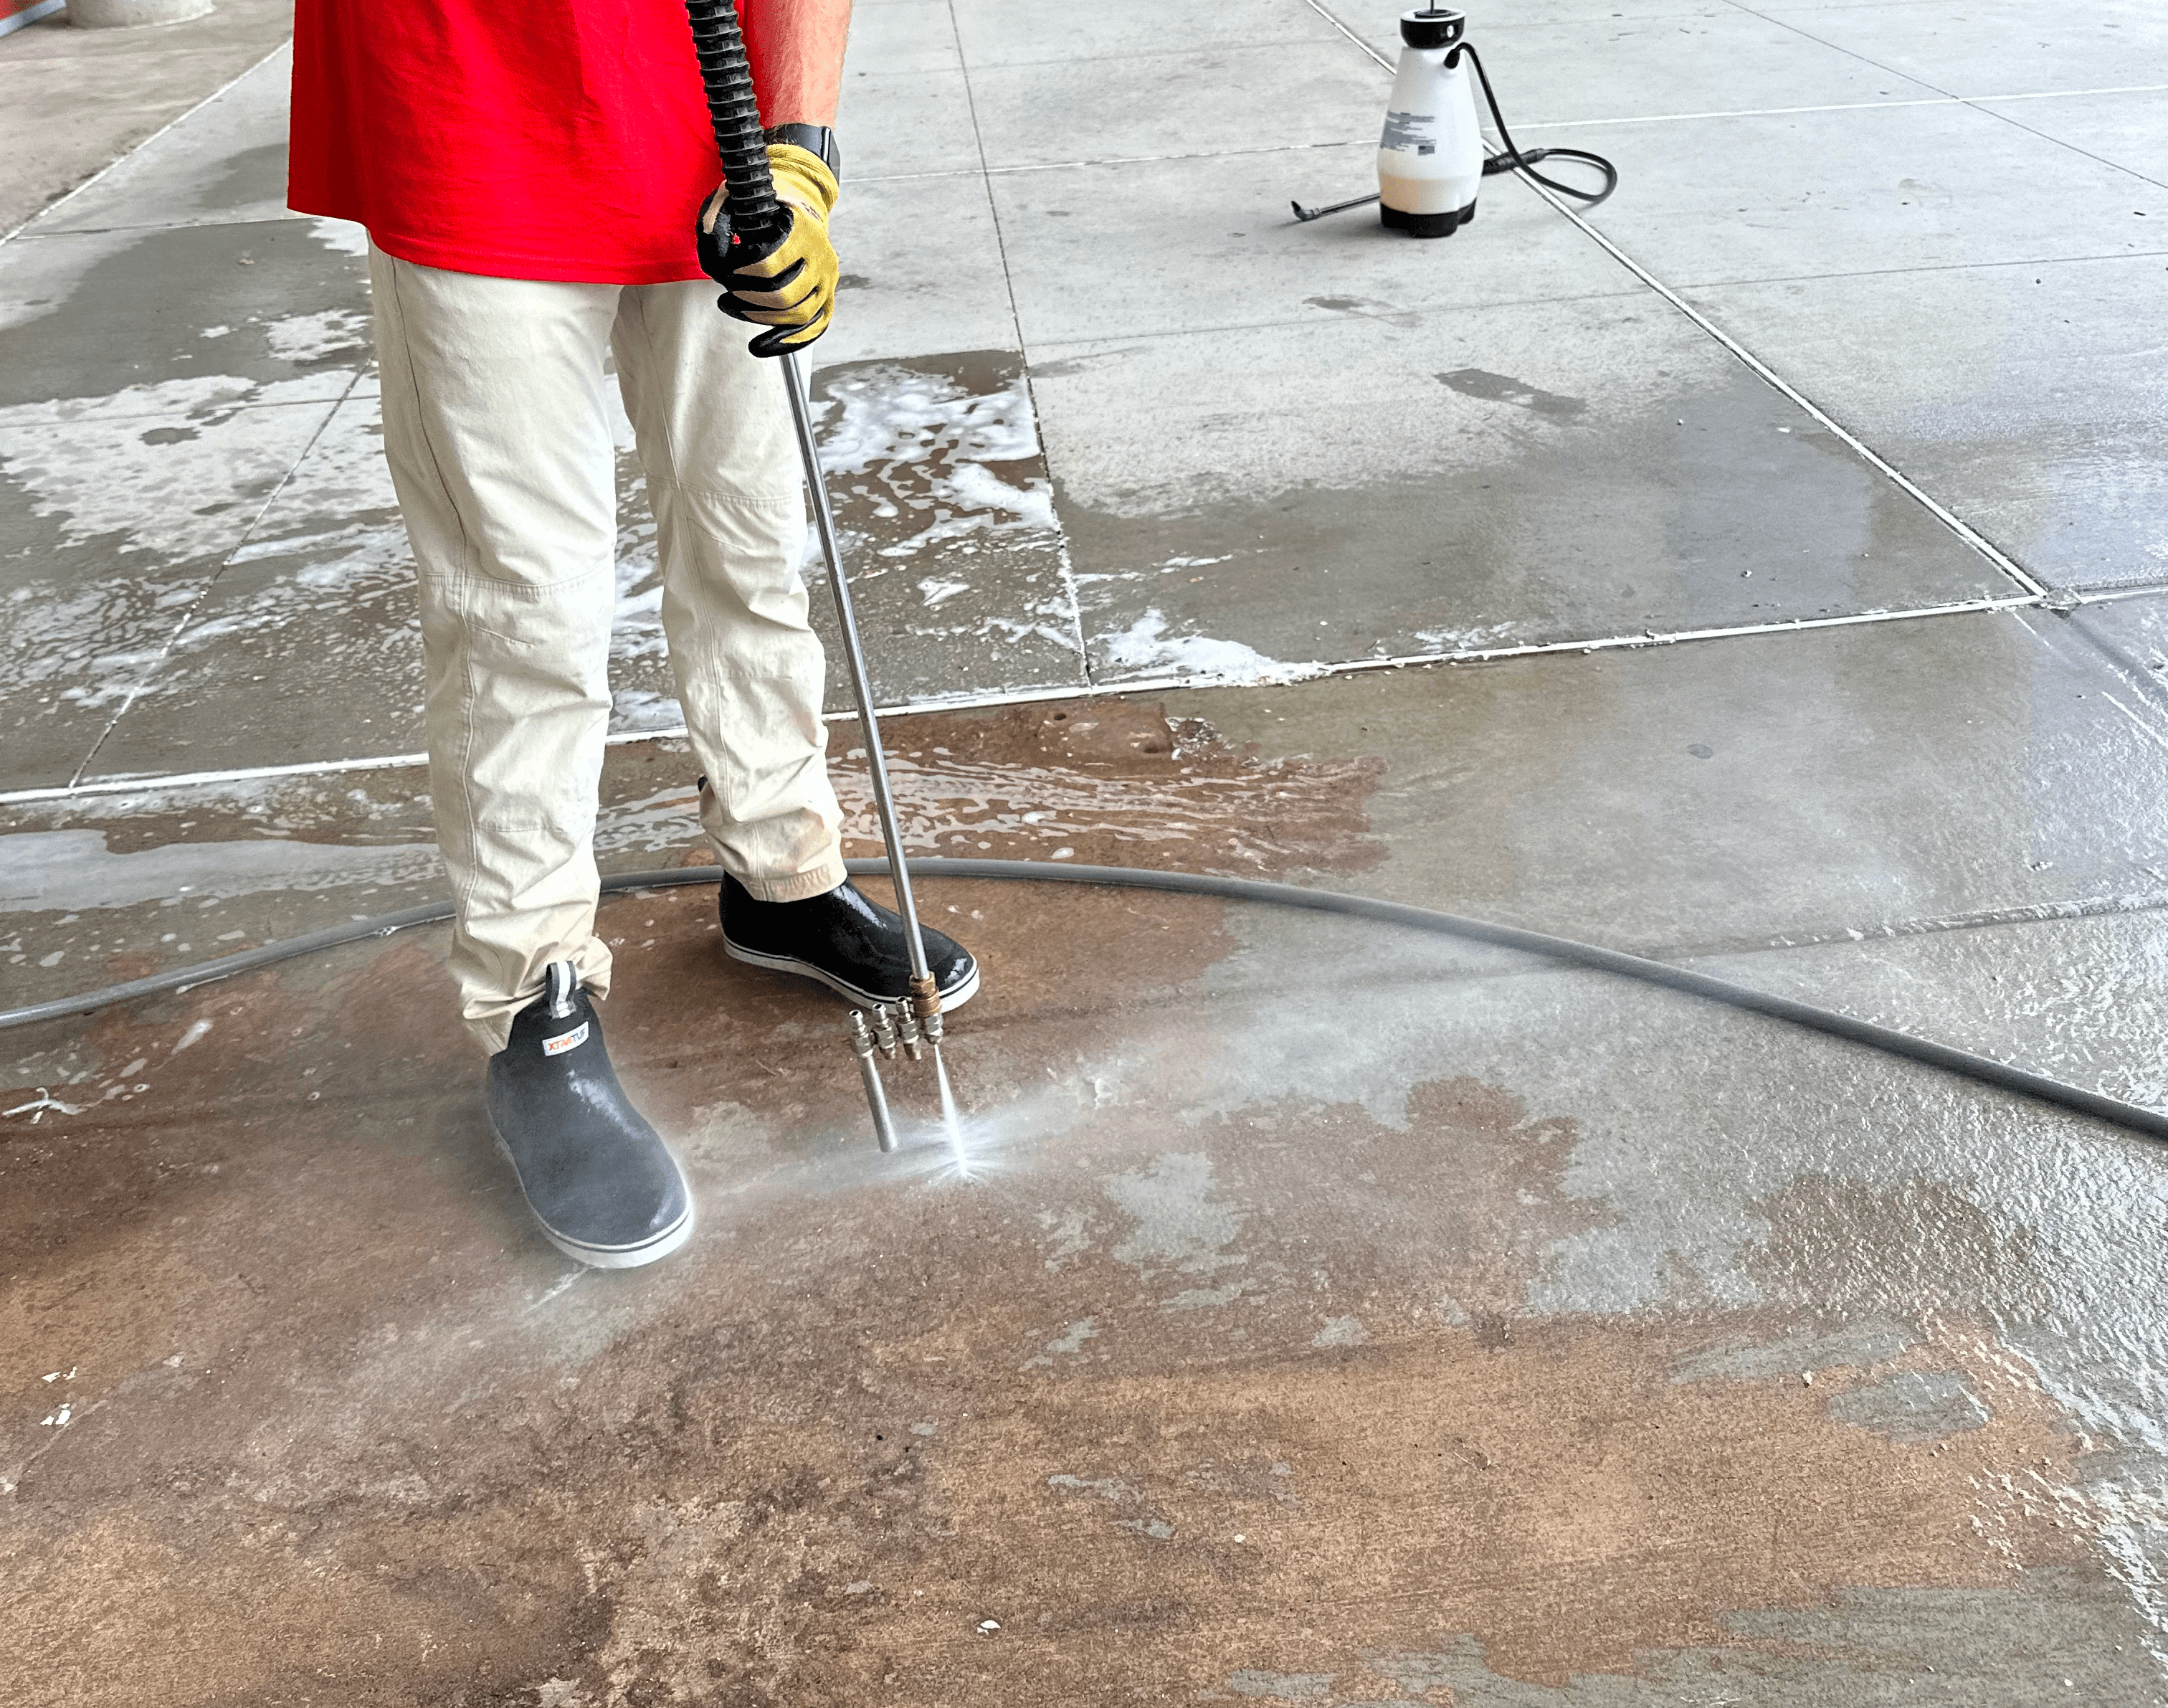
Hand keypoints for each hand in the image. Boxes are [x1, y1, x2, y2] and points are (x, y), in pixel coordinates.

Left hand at [696, 143, 838, 354]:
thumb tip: (714, 265)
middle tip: (727, 296)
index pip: (770, 264)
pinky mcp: (827, 296)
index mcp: (801, 229)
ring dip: (762, 319)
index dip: (742, 273)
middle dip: (749, 301)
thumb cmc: (763, 207)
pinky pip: (813, 328)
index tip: (727, 271)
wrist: (797, 206)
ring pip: (800, 314)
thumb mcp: (734, 201)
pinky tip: (762, 346)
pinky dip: (787, 342)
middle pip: (786, 295)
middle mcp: (820, 256)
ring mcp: (827, 279)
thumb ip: (716, 226)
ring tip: (736, 310)